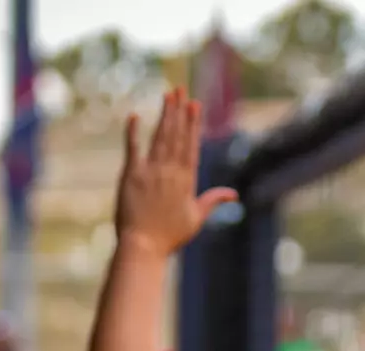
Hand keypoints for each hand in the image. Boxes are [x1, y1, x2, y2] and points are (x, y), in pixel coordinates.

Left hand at [116, 88, 237, 257]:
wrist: (144, 246)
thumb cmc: (171, 236)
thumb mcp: (197, 218)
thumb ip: (213, 200)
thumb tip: (234, 194)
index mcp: (187, 180)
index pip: (191, 146)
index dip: (193, 124)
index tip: (194, 105)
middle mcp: (170, 172)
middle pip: (176, 136)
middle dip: (179, 111)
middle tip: (180, 89)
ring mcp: (151, 172)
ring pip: (160, 137)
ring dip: (164, 115)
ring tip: (167, 96)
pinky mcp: (131, 175)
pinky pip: (132, 149)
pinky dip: (133, 132)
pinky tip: (134, 116)